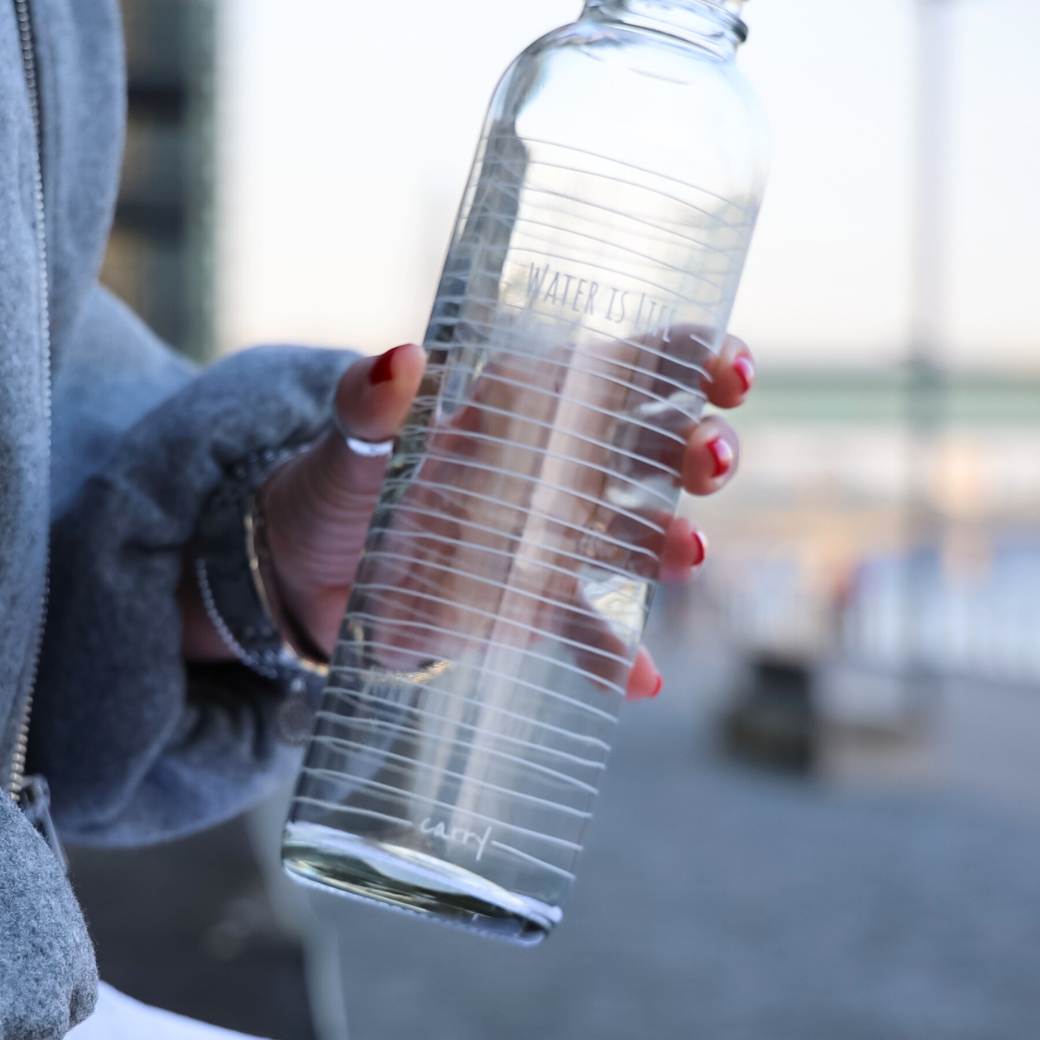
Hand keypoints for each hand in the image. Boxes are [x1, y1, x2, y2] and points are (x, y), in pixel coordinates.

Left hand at [185, 335, 756, 696]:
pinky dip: (617, 656)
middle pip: (663, 449)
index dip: (699, 361)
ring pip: (643, 534)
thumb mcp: (348, 441)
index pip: (642, 366)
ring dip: (672, 545)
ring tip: (684, 559)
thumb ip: (371, 403)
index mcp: (537, 400)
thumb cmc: (339, 486)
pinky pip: (592, 630)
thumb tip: (397, 361)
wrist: (311, 578)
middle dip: (702, 451)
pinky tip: (638, 679)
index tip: (727, 376)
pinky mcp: (540, 605)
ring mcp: (564, 537)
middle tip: (711, 465)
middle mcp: (568, 464)